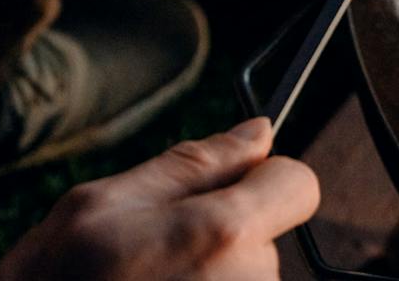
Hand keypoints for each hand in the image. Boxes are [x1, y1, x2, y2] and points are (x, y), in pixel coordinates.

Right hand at [0, 118, 317, 280]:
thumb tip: (257, 131)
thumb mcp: (100, 206)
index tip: (228, 188)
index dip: (264, 178)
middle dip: (222, 234)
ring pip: (244, 275)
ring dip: (206, 276)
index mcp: (223, 234)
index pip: (298, 184)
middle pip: (266, 234)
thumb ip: (190, 164)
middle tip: (147, 255)